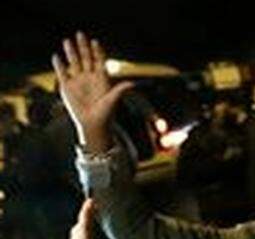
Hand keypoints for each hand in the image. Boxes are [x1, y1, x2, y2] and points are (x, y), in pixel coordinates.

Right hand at [52, 32, 132, 152]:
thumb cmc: (105, 114)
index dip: (97, 52)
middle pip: (85, 58)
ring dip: (70, 52)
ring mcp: (78, 81)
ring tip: (67, 41)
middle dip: (83, 46)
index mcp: (101, 79)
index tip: (95, 42)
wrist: (93, 124)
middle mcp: (89, 77)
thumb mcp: (112, 100)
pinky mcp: (67, 87)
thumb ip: (120, 90)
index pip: (99, 61)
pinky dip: (59, 65)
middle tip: (80, 34)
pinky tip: (56, 57)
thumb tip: (132, 83)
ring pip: (74, 63)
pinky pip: (62, 73)